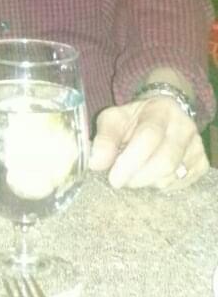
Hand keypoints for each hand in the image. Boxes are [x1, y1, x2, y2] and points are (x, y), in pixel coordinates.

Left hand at [89, 94, 207, 189]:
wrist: (162, 113)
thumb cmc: (133, 119)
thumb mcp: (113, 119)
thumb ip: (103, 138)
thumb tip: (95, 164)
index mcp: (160, 110)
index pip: (149, 137)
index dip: (130, 161)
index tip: (113, 179)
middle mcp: (184, 127)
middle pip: (165, 161)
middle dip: (137, 177)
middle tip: (120, 180)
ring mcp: (196, 145)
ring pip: (172, 176)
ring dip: (147, 182)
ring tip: (133, 174)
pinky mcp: (201, 163)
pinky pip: (181, 184)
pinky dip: (161, 185)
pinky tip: (150, 175)